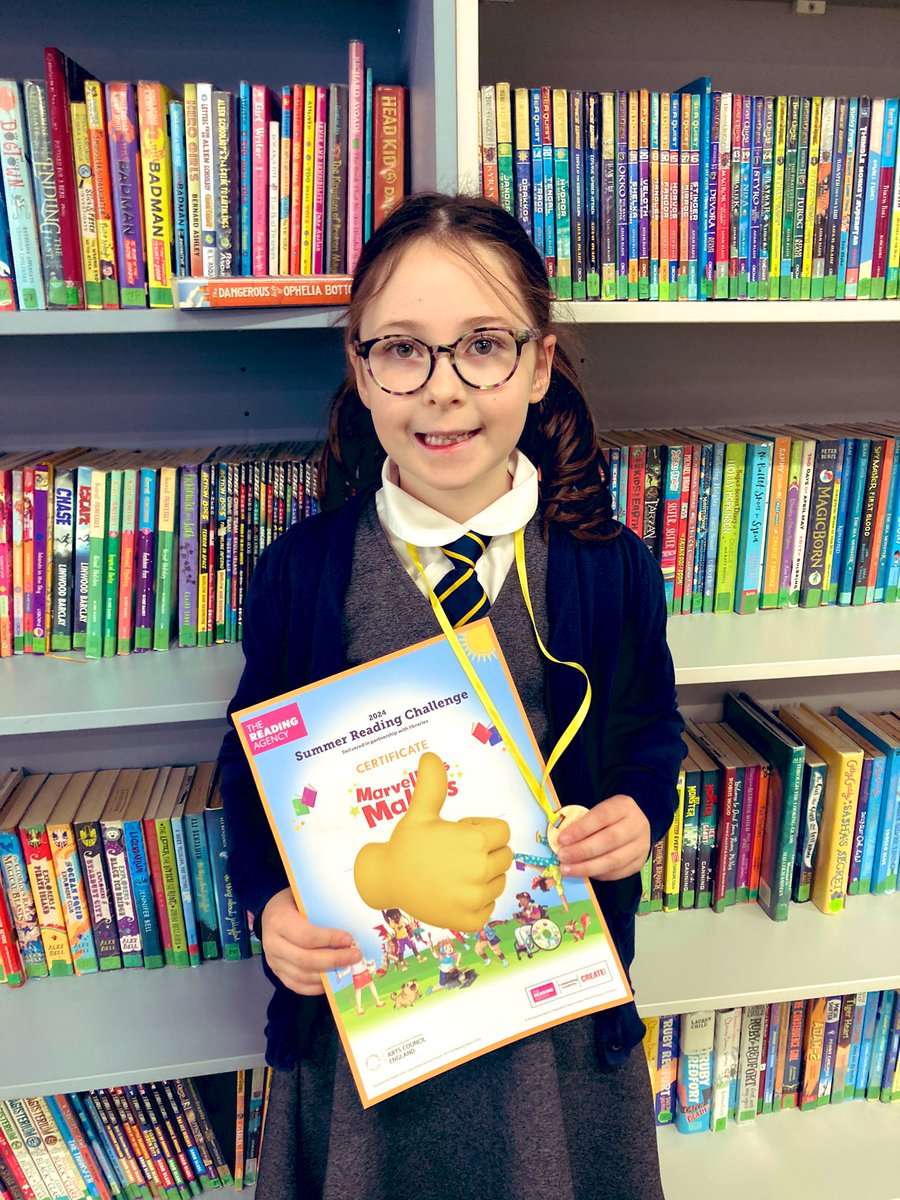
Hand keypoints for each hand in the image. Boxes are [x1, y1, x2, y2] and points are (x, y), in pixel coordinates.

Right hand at [261, 887, 360, 994]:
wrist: (270, 913)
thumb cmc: (292, 903)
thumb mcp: (303, 898)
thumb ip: (320, 909)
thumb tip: (351, 921)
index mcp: (279, 920)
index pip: (306, 935)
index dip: (329, 939)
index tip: (348, 939)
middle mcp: (273, 943)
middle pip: (305, 959)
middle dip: (334, 960)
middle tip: (355, 956)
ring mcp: (273, 961)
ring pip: (302, 976)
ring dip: (328, 975)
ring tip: (347, 968)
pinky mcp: (277, 973)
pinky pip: (297, 986)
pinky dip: (316, 987)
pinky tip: (331, 980)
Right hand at [353, 752, 512, 931]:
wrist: (387, 880)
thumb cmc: (407, 843)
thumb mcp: (420, 812)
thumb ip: (432, 784)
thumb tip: (430, 756)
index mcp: (475, 842)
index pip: (502, 832)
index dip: (481, 830)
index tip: (459, 834)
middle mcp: (479, 872)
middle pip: (505, 856)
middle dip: (485, 851)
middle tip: (455, 853)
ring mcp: (476, 899)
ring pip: (499, 880)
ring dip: (483, 875)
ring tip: (454, 872)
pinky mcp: (472, 920)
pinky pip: (490, 905)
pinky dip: (476, 900)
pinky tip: (453, 892)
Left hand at [554, 795, 650, 881]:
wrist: (636, 826)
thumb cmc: (610, 817)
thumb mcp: (599, 811)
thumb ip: (583, 822)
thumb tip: (561, 841)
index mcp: (624, 806)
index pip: (601, 817)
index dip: (581, 829)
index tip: (562, 839)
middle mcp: (636, 825)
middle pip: (608, 840)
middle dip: (582, 850)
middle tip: (562, 856)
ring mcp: (641, 846)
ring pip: (613, 861)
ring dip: (587, 867)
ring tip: (567, 869)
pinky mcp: (639, 863)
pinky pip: (617, 873)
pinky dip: (598, 874)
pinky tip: (583, 873)